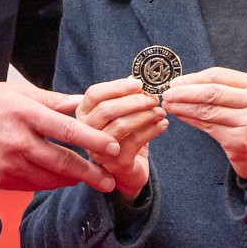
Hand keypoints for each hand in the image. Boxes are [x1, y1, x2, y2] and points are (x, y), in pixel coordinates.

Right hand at [0, 81, 120, 192]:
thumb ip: (50, 100)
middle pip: (62, 162)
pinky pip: (31, 186)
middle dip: (90, 174)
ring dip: (70, 181)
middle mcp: (18, 141)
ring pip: (49, 179)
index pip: (67, 130)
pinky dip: (47, 184)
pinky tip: (58, 180)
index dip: (93, 141)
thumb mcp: (15, 92)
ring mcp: (7, 164)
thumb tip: (80, 102)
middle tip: (109, 181)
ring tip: (87, 180)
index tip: (113, 148)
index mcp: (25, 114)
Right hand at [77, 77, 167, 199]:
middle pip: (106, 110)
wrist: (128, 169)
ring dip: (144, 115)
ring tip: (160, 111)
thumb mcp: (123, 113)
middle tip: (154, 98)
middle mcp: (86, 131)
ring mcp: (98, 149)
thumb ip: (126, 96)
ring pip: (120, 125)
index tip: (139, 84)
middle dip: (134, 102)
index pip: (95, 94)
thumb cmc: (124, 136)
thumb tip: (136, 78)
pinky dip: (152, 130)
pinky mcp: (115, 163)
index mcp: (84, 113)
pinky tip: (163, 124)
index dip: (117, 87)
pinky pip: (135, 141)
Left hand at [162, 67, 246, 180]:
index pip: (218, 76)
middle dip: (184, 92)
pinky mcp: (239, 142)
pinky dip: (190, 120)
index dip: (193, 78)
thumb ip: (223, 88)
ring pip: (207, 111)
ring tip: (169, 105)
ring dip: (183, 107)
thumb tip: (184, 82)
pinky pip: (208, 127)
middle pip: (212, 92)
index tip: (175, 81)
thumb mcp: (246, 99)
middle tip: (167, 93)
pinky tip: (180, 116)